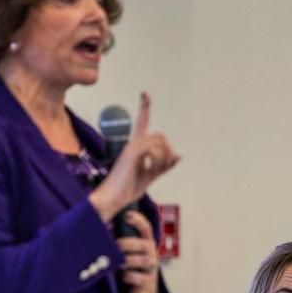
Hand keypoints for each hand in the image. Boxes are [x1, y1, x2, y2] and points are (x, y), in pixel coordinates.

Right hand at [89, 92, 179, 221]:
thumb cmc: (127, 188)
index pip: (142, 123)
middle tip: (166, 166)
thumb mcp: (150, 176)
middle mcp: (134, 144)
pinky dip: (158, 160)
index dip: (144, 108)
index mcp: (136, 147)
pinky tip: (150, 169)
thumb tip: (179, 156)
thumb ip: (163, 166)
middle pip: (160, 135)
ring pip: (159, 142)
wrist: (112, 198)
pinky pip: (153, 149)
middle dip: (168, 150)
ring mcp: (132, 147)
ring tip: (156, 170)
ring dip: (165, 158)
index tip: (145, 93)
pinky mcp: (132, 153)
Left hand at [117, 210, 159, 292]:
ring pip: (144, 261)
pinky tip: (123, 277)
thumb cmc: (131, 267)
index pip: (146, 228)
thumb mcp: (127, 251)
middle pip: (144, 244)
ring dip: (129, 261)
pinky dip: (130, 277)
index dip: (138, 220)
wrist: (141, 290)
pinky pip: (141, 278)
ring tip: (118, 264)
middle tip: (115, 246)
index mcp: (145, 242)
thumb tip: (106, 226)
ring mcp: (151, 267)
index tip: (127, 215)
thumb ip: (119, 240)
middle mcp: (151, 253)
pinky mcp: (149, 281)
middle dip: (128, 244)